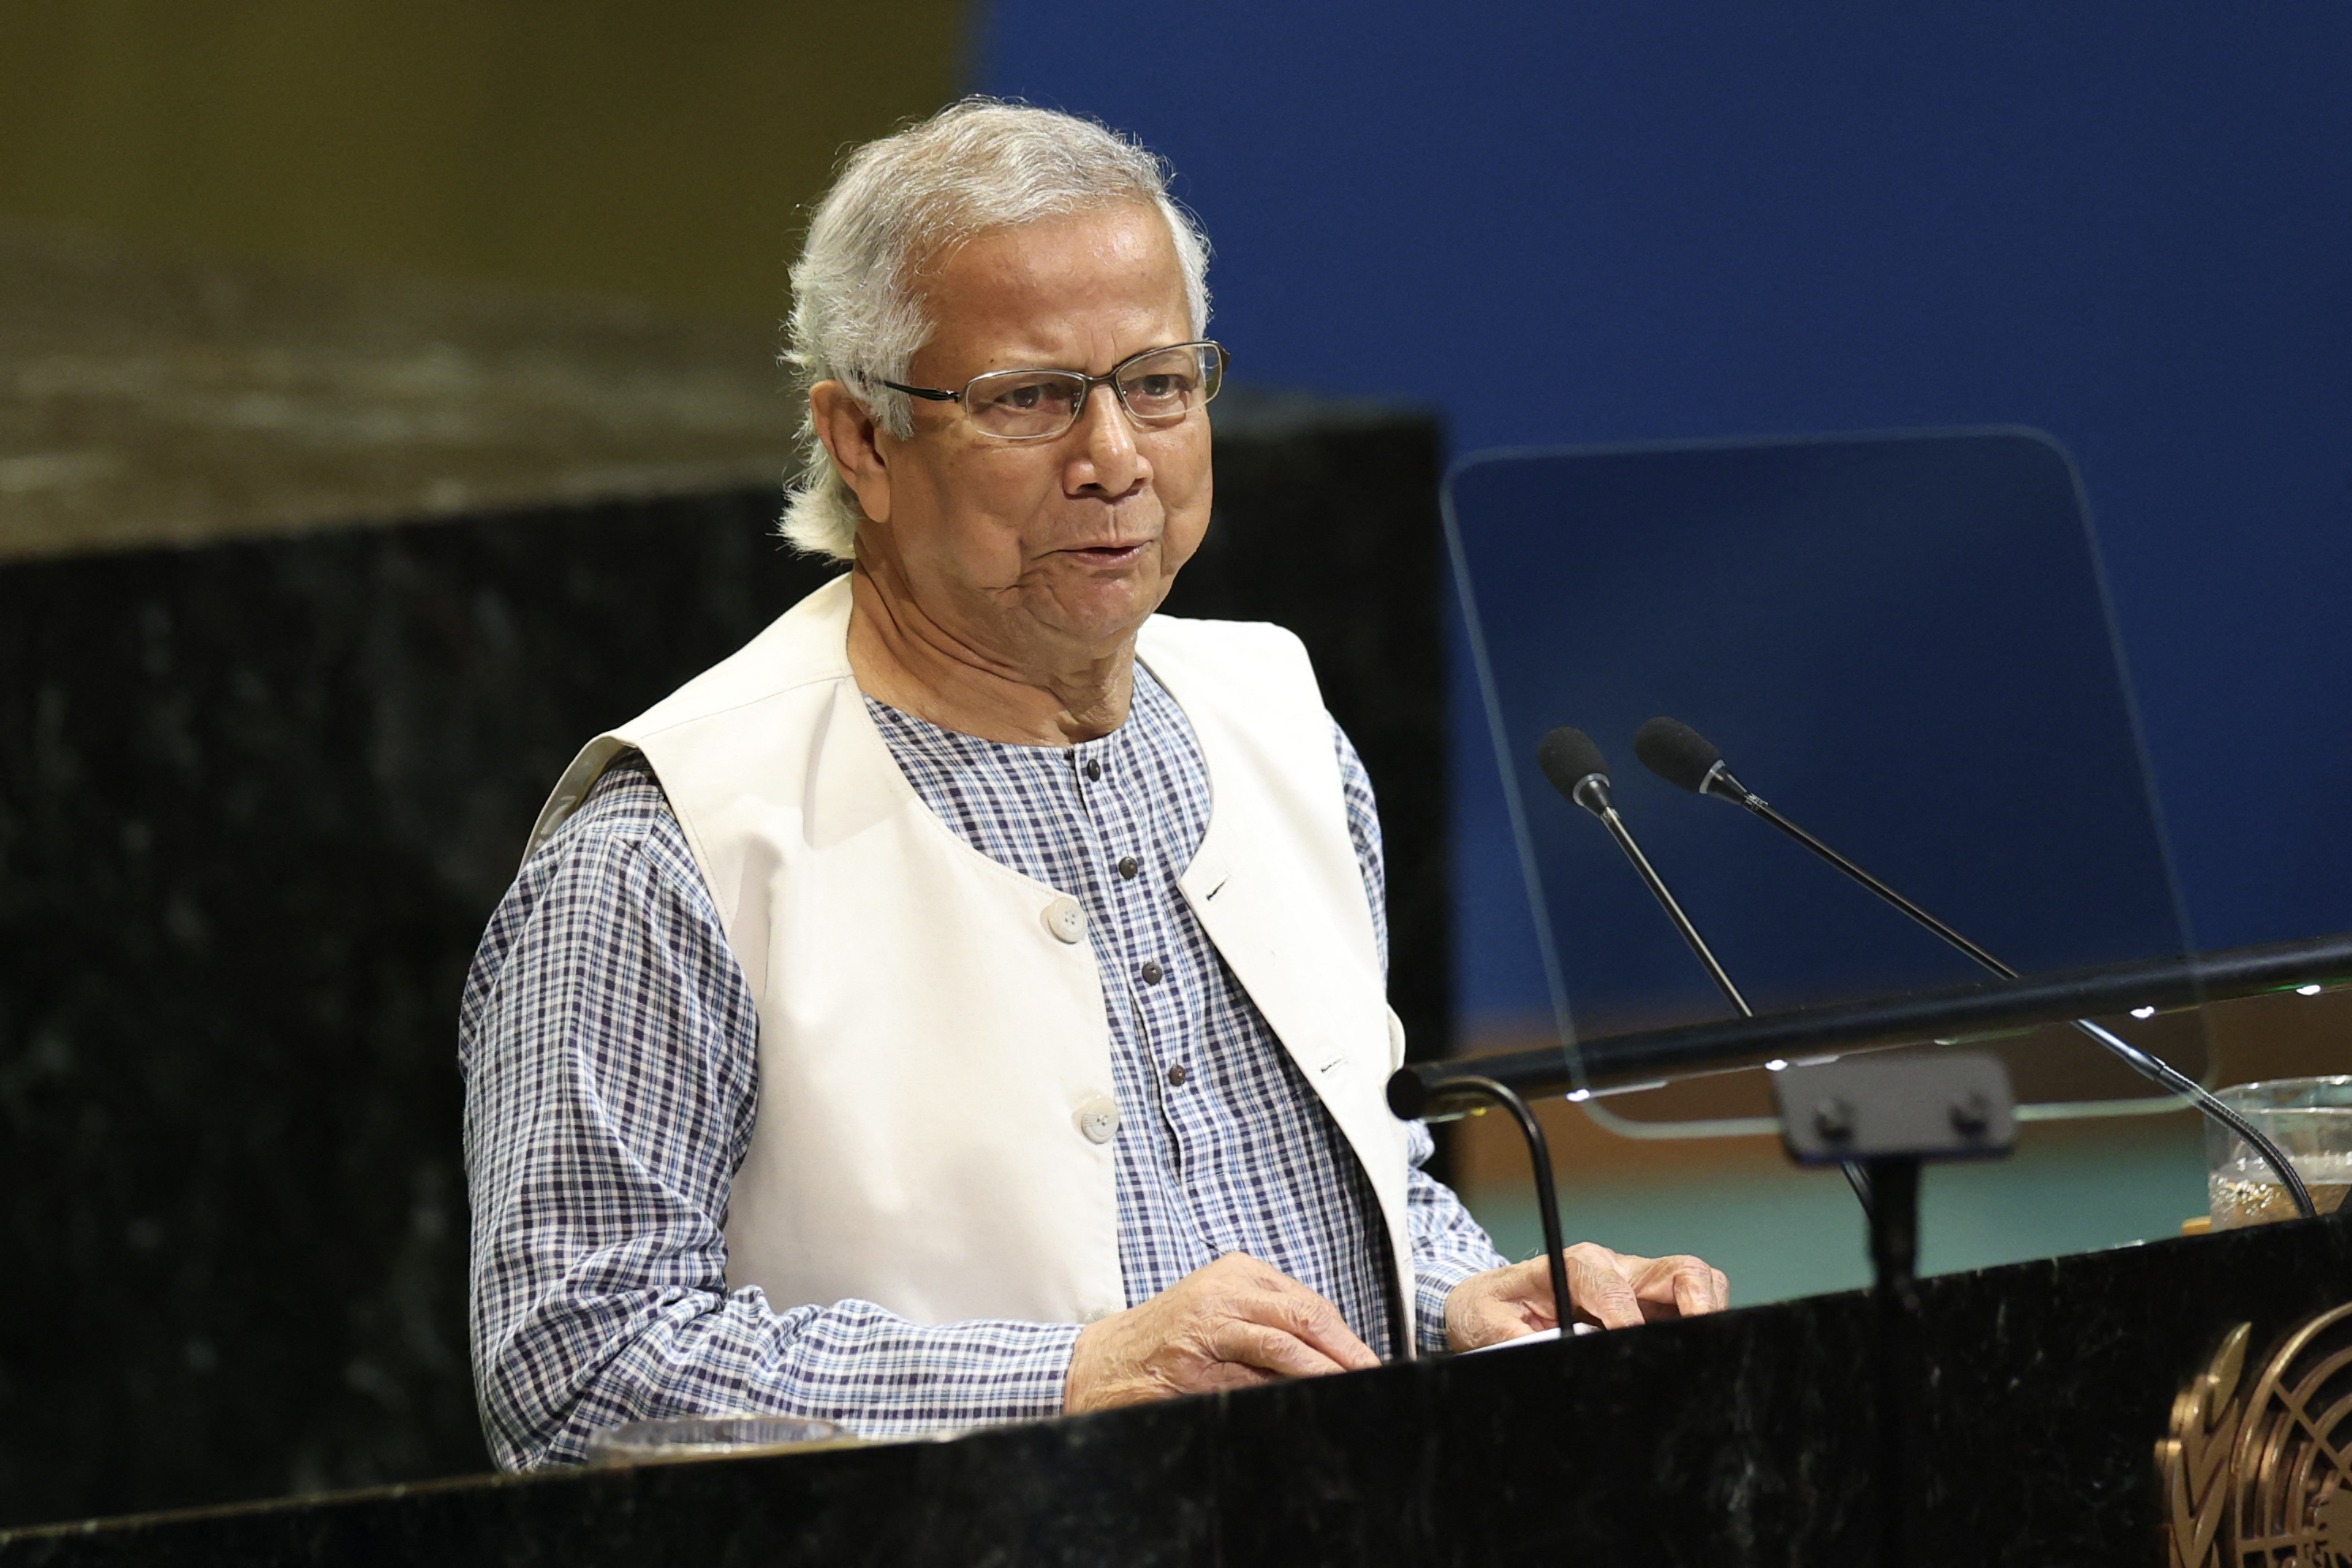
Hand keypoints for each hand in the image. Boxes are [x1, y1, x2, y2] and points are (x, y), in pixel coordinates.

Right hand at [1063, 1252, 1380, 1412]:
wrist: (1096, 1364)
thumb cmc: (1164, 1341)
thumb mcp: (1217, 1313)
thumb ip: (1265, 1323)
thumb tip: (1333, 1358)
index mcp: (1235, 1274)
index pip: (1308, 1304)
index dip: (1346, 1337)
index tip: (1372, 1362)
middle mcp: (1223, 1292)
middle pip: (1304, 1318)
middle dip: (1346, 1353)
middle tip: (1375, 1377)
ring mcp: (1206, 1326)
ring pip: (1284, 1346)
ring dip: (1325, 1372)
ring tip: (1353, 1389)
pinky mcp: (1193, 1364)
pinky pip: (1252, 1380)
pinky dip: (1284, 1392)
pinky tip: (1305, 1402)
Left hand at [1444, 1244, 1728, 1351]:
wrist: (1485, 1305)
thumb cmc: (1485, 1309)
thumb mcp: (1484, 1321)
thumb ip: (1514, 1338)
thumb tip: (1551, 1353)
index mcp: (1573, 1266)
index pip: (1609, 1280)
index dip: (1624, 1312)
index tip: (1628, 1339)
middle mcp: (1613, 1269)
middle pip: (1677, 1269)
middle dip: (1699, 1299)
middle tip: (1702, 1334)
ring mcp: (1636, 1287)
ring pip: (1694, 1283)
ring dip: (1708, 1311)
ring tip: (1705, 1347)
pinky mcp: (1647, 1307)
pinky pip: (1688, 1308)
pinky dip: (1701, 1326)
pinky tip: (1691, 1354)